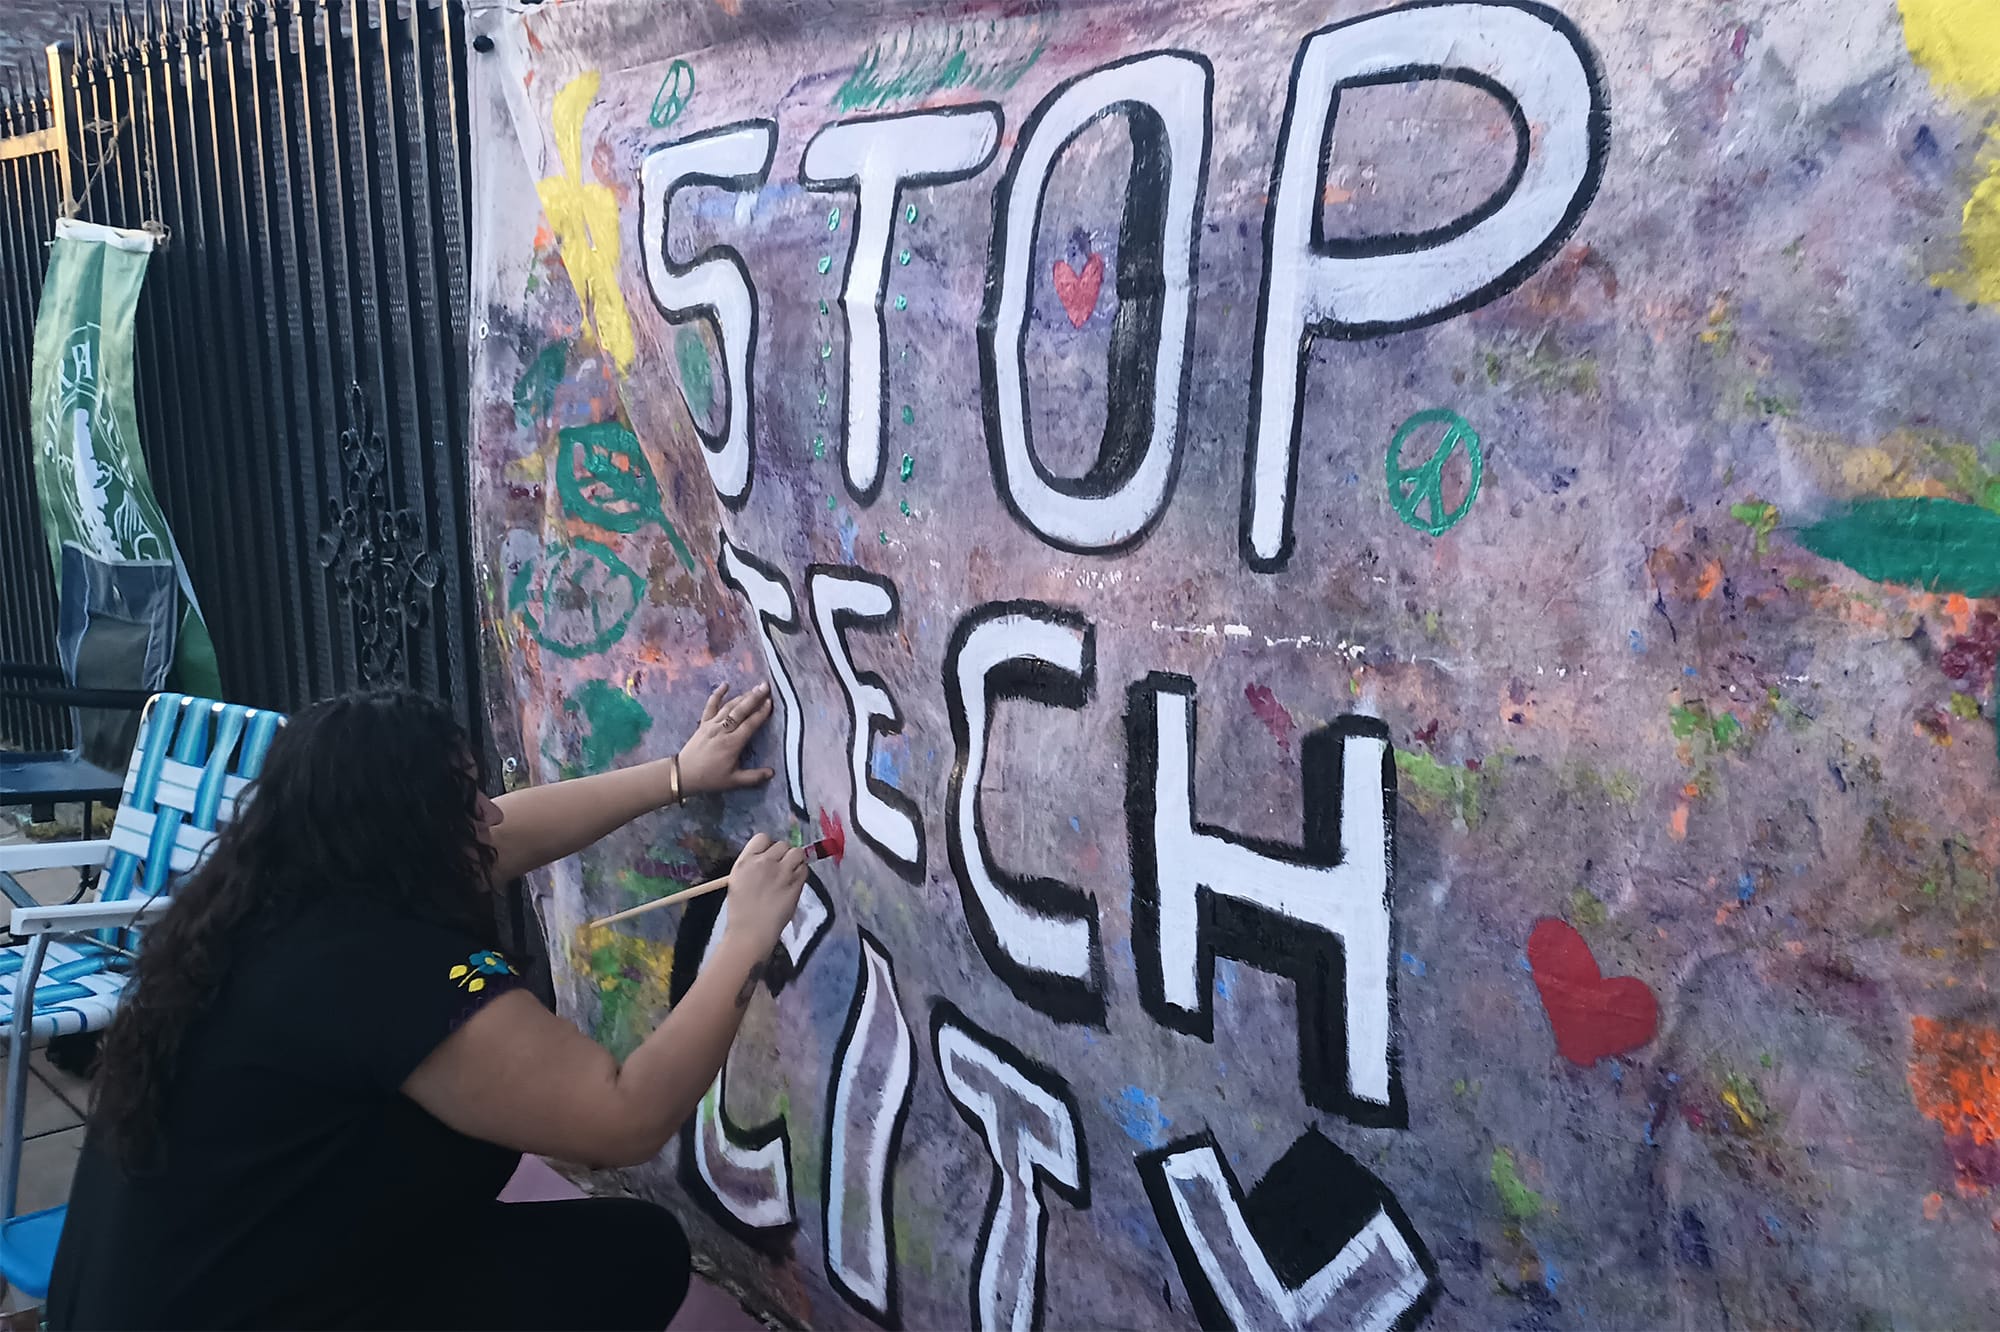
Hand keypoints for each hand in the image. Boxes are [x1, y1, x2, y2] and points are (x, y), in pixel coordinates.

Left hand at [677, 682, 774, 797]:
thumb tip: (772, 773)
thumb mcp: (733, 781)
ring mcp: (712, 724)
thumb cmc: (710, 778)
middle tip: (765, 686)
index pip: (750, 724)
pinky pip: (710, 706)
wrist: (684, 774)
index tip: (770, 702)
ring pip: (729, 706)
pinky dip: (718, 694)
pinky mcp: (703, 723)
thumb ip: (754, 777)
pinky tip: (725, 684)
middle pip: (740, 711)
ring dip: (742, 696)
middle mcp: (722, 730)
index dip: (761, 713)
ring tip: (755, 688)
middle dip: (754, 697)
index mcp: (732, 744)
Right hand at [721, 834, 807, 951]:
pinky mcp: (795, 883)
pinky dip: (801, 874)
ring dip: (796, 861)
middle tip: (781, 868)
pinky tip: (794, 884)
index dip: (769, 845)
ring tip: (790, 874)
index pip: (762, 837)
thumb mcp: (738, 880)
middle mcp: (764, 862)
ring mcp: (782, 872)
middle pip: (782, 844)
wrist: (751, 931)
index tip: (770, 856)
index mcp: (746, 861)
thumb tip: (768, 857)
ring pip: (797, 852)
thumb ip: (752, 865)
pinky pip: (805, 869)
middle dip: (783, 854)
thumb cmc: (741, 910)